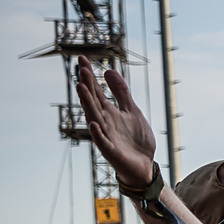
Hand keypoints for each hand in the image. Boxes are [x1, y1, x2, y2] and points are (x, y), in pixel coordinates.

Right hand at [72, 61, 155, 187]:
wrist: (143, 164)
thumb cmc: (135, 138)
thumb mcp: (131, 110)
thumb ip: (120, 92)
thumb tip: (108, 71)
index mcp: (109, 111)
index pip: (96, 90)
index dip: (90, 75)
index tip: (82, 59)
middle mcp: (104, 121)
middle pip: (93, 100)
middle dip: (87, 85)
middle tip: (81, 68)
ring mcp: (106, 135)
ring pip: (94, 117)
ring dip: (87, 103)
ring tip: (81, 87)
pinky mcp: (111, 150)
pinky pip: (102, 141)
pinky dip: (97, 133)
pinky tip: (93, 123)